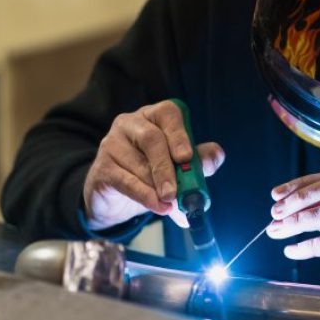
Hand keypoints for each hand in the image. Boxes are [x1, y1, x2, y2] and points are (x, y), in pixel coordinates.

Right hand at [83, 100, 223, 230]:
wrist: (115, 196)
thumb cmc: (152, 174)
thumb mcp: (179, 167)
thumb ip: (199, 161)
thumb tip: (217, 155)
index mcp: (154, 117)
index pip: (168, 113)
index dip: (179, 134)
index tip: (186, 157)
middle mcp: (131, 124)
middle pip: (151, 139)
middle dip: (167, 167)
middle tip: (176, 192)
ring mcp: (112, 143)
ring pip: (138, 164)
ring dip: (157, 188)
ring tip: (171, 206)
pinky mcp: (101, 167)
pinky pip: (124, 180)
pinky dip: (144, 195)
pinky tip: (158, 206)